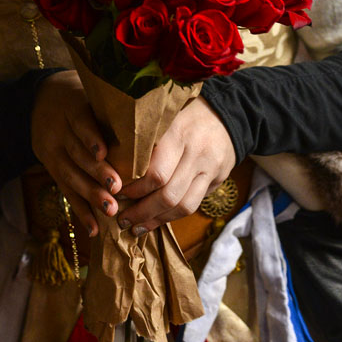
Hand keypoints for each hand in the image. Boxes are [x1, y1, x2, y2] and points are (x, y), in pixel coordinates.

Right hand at [30, 70, 121, 236]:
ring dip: (90, 195)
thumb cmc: (82, 96)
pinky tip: (94, 228)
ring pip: (69, 175)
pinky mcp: (50, 167)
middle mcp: (58, 130)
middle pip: (76, 153)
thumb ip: (115, 109)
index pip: (80, 121)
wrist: (42, 98)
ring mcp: (51, 150)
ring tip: (110, 210)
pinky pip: (64, 190)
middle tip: (116, 189)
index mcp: (71, 107)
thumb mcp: (92, 94)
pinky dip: (80, 210)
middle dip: (96, 172)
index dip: (91, 137)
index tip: (104, 152)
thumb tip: (154, 126)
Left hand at [117, 97, 235, 234]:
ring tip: (136, 227)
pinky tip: (156, 221)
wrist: (226, 114)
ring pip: (183, 205)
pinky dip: (172, 217)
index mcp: (178, 133)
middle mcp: (197, 152)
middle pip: (168, 194)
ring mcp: (210, 169)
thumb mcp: (164, 117)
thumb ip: (146, 140)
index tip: (117, 193)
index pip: (156, 172)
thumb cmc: (185, 114)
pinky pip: (194, 205)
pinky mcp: (218, 181)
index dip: (135, 189)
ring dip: (157, 220)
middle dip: (143, 211)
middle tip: (122, 219)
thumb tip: (115, 168)